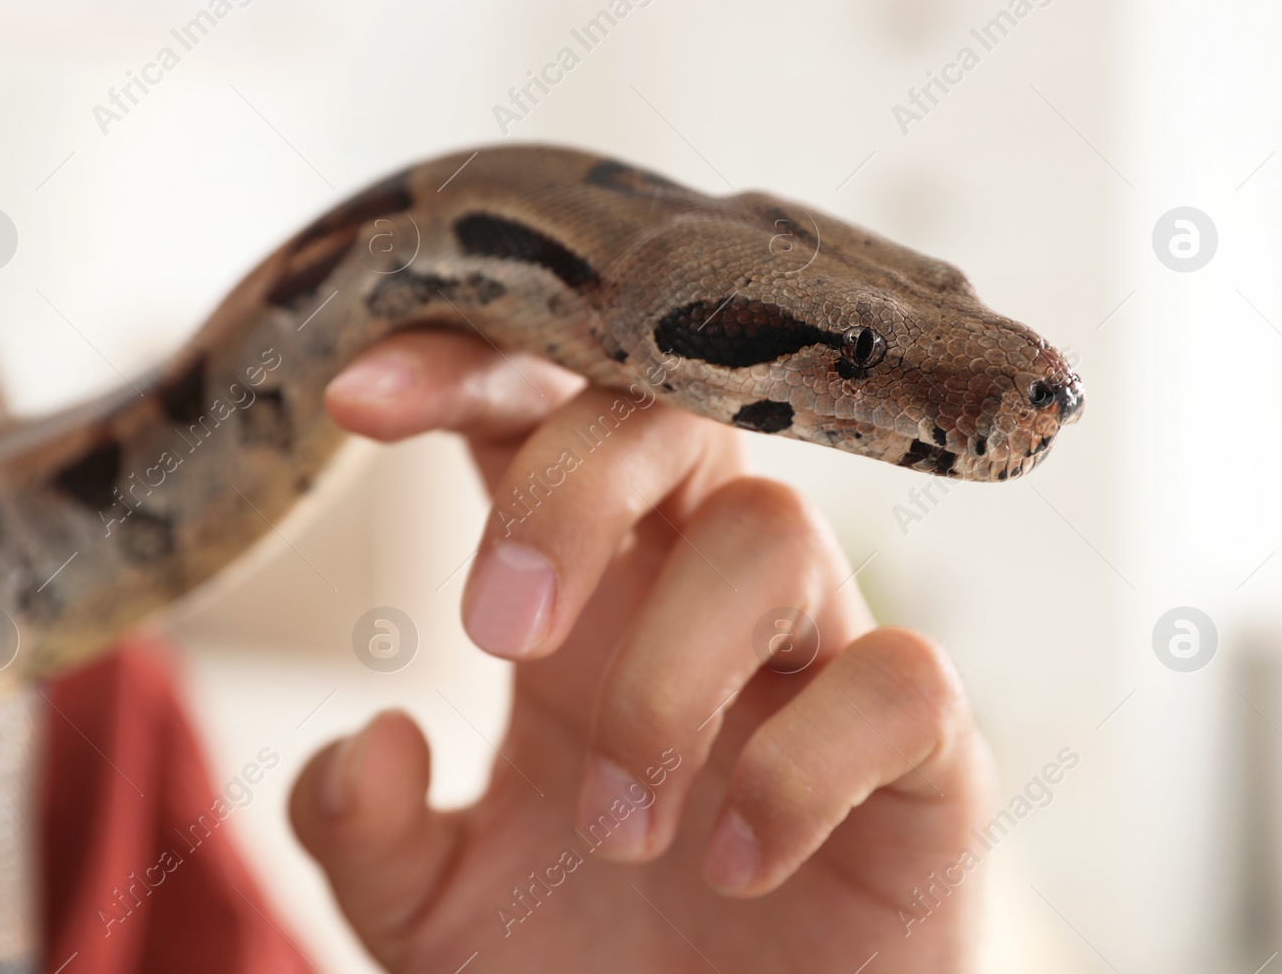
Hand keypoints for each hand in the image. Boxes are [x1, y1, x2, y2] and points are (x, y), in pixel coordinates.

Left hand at [288, 331, 993, 972]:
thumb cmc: (586, 968)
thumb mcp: (431, 912)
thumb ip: (363, 831)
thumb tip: (369, 737)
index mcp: (584, 591)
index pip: (538, 412)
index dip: (464, 368)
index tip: (359, 401)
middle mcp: (700, 591)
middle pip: (666, 417)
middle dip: (571, 485)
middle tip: (499, 634)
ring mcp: (817, 658)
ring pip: (772, 533)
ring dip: (668, 680)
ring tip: (620, 832)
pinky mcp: (921, 754)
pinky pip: (899, 682)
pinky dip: (801, 769)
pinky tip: (737, 861)